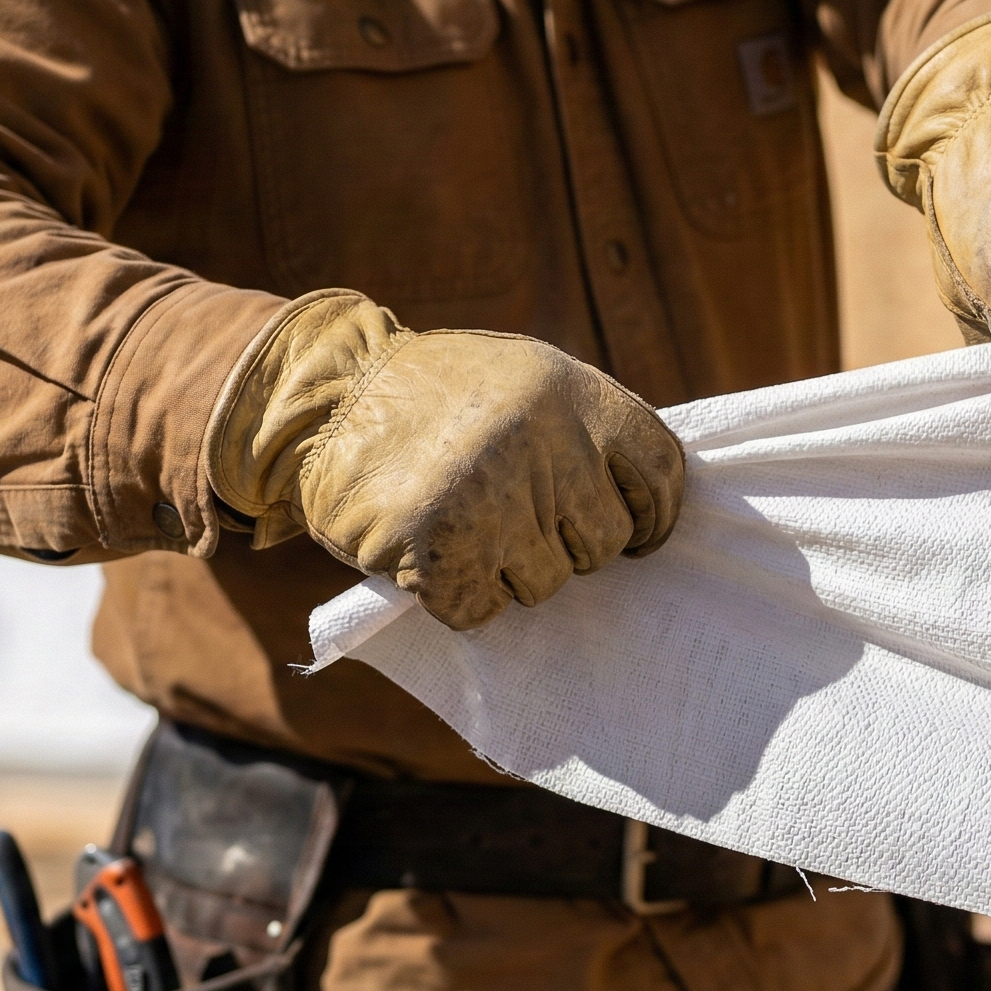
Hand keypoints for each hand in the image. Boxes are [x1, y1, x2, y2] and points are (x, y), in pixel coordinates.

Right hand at [209, 296, 683, 628]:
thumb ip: (588, 431)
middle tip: (515, 517)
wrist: (328, 393)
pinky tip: (431, 551)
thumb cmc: (439, 395)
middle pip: (605, 541)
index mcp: (572, 391)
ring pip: (547, 584)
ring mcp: (491, 499)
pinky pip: (482, 611)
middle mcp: (541, 442)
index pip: (661, 471)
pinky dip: (458, 595)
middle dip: (567, 544)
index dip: (653, 513)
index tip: (635, 531)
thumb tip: (651, 507)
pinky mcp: (441, 551)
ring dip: (508, 570)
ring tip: (465, 522)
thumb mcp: (527, 379)